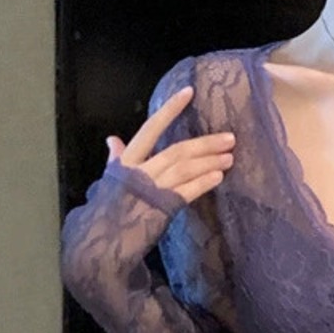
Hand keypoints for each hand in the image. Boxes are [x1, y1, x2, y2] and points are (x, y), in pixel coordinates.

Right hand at [107, 84, 234, 205]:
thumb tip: (111, 139)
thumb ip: (116, 158)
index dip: (170, 109)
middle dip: (205, 144)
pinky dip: (203, 183)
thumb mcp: (110, 178)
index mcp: (128, 160)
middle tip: (230, 138)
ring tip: (229, 157)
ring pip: (185, 170)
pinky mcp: (162, 208)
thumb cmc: (108, 207)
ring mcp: (153, 190)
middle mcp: (141, 171)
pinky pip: (186, 192)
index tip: (189, 92)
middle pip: (177, 151)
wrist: (104, 239)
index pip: (151, 128)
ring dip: (209, 162)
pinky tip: (218, 177)